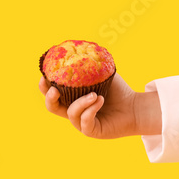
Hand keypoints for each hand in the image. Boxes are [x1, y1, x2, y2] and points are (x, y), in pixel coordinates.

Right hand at [39, 73, 157, 138]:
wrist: (135, 107)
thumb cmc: (119, 91)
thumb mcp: (103, 75)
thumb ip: (91, 64)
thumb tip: (82, 47)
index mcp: (72, 97)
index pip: (53, 92)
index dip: (44, 86)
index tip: (44, 76)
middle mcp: (74, 110)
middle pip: (52, 107)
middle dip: (50, 98)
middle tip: (55, 90)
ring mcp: (81, 122)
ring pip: (71, 114)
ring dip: (81, 102)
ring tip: (95, 94)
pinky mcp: (91, 131)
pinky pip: (85, 121)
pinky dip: (91, 109)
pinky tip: (100, 100)